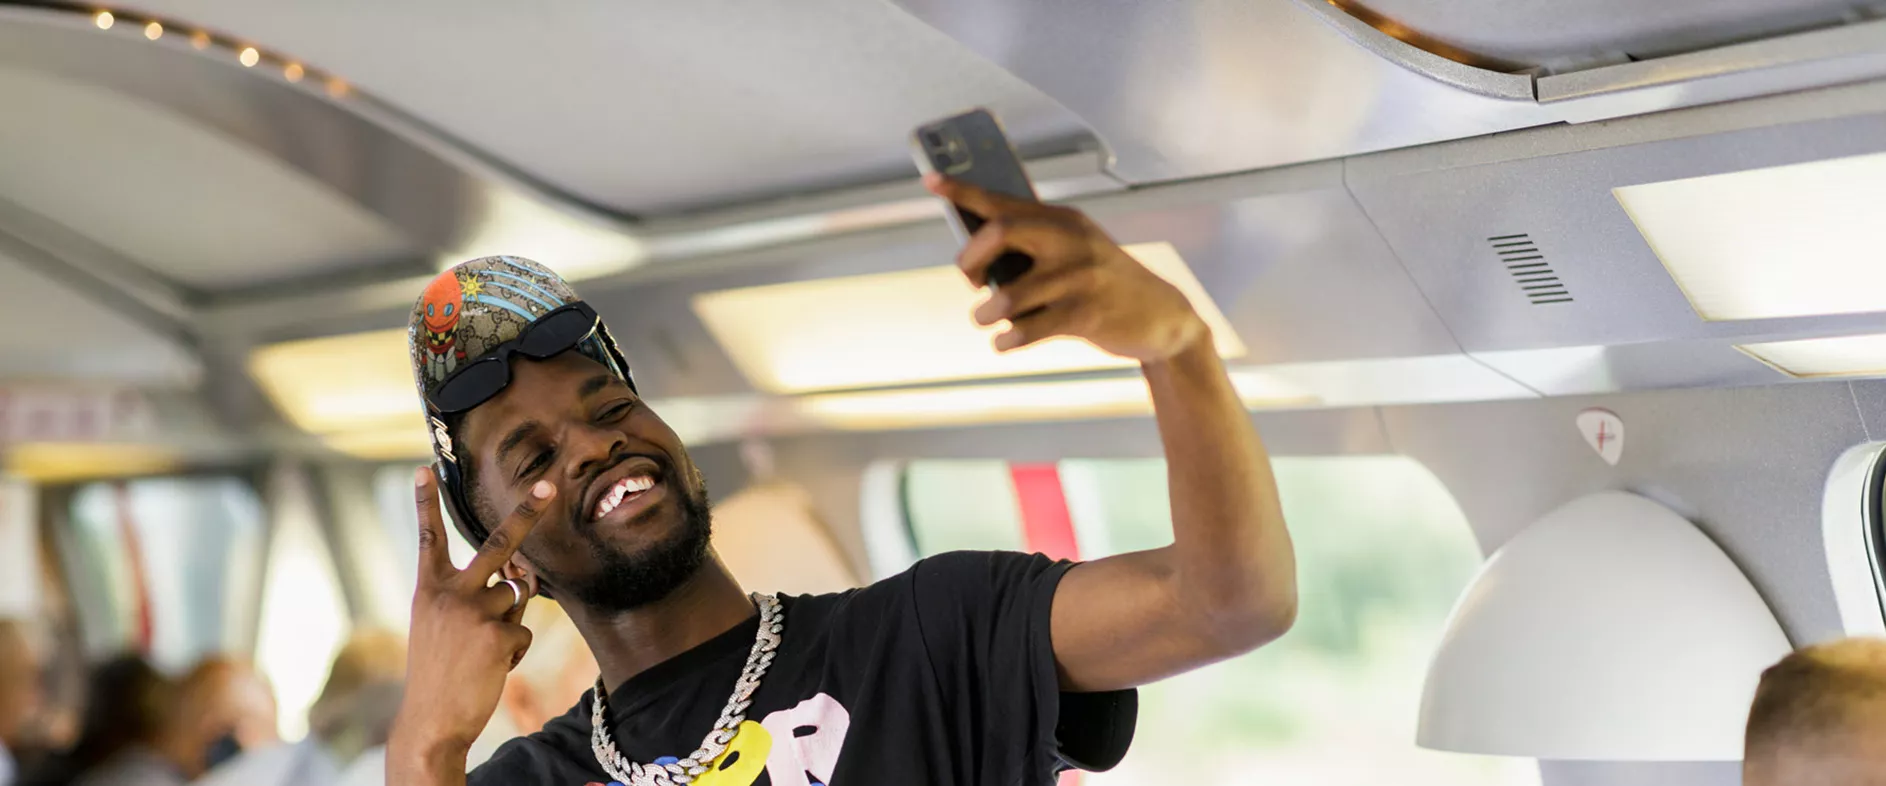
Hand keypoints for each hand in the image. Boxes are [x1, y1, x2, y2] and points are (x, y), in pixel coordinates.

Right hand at [391, 468, 549, 761]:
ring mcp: (473, 611)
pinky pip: (523, 629)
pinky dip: (514, 649)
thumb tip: (520, 576)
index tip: (424, 469)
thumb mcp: (440, 626)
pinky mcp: (496, 633)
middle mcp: (449, 593)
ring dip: (508, 623)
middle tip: (549, 487)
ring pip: (516, 598)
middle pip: (498, 545)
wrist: (431, 720)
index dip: (426, 504)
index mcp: (429, 589)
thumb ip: (472, 595)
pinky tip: (490, 667)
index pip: (429, 539)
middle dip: (527, 514)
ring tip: (480, 652)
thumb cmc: (439, 672)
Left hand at [926, 174, 1207, 362]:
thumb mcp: (1077, 250)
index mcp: (1064, 220)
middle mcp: (1071, 240)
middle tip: (969, 280)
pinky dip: (1007, 340)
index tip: (931, 181)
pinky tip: (1007, 341)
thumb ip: (1035, 245)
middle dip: (968, 260)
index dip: (963, 191)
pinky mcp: (1084, 314)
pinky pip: (1025, 330)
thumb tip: (975, 255)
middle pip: (999, 234)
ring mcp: (1079, 277)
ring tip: (989, 319)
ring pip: (1006, 296)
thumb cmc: (1104, 283)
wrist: (1163, 317)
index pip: (1004, 200)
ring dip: (986, 314)